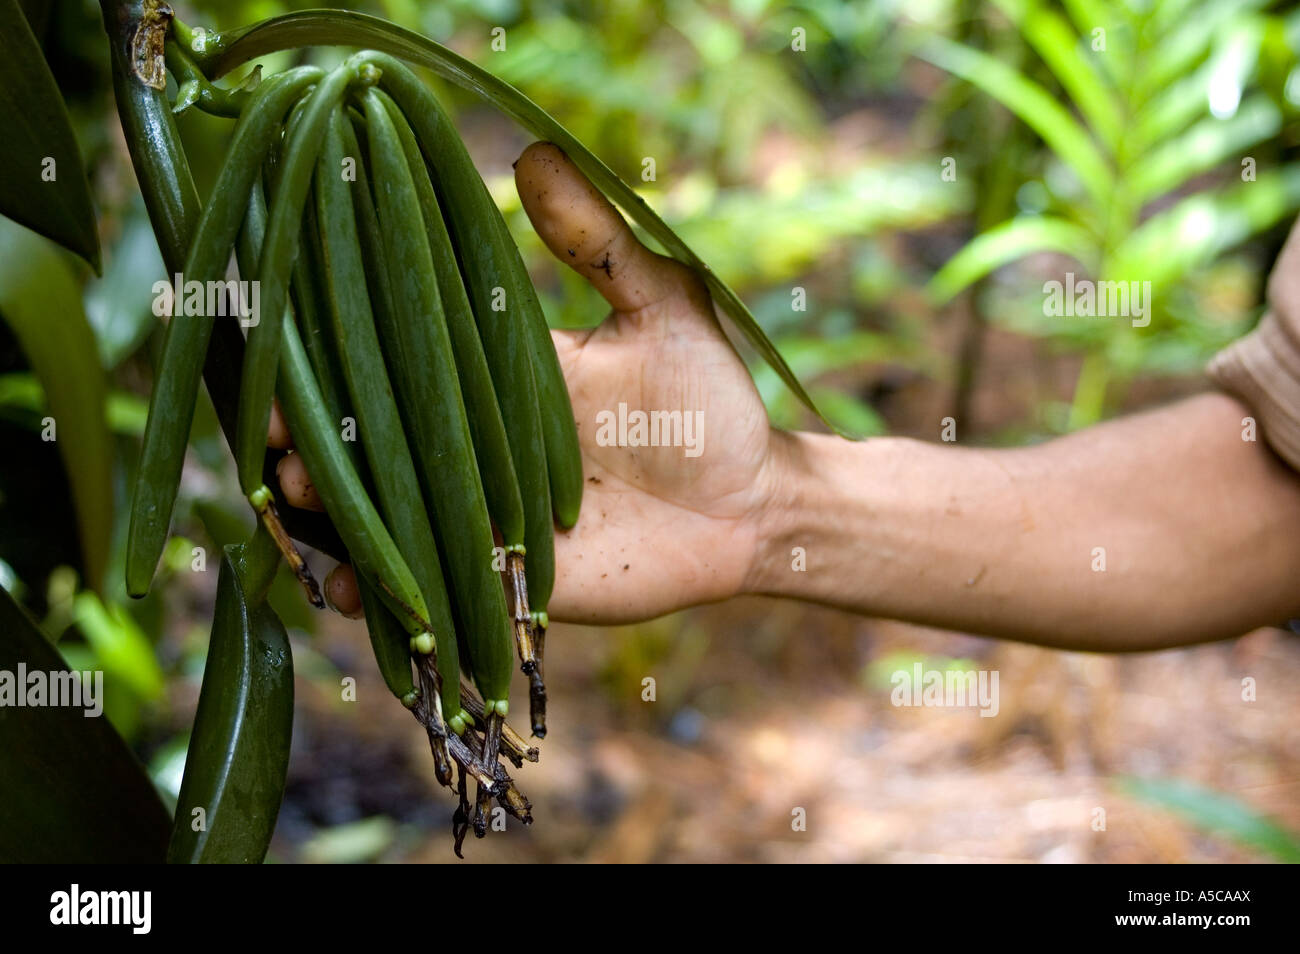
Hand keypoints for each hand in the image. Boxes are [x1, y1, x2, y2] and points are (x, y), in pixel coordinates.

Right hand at [272, 142, 778, 623]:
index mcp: (492, 375)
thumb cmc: (709, 399)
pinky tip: (345, 588)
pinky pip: (426, 587)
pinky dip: (377, 591)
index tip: (280, 358)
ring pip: (381, 515)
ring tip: (297, 506)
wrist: (750, 503)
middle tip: (277, 447)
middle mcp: (471, 444)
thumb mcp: (660, 308)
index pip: (393, 359)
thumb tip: (533, 150)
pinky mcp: (501, 579)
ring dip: (327, 515)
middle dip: (308, 446)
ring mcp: (480, 514)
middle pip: (367, 442)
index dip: (331, 361)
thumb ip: (598, 245)